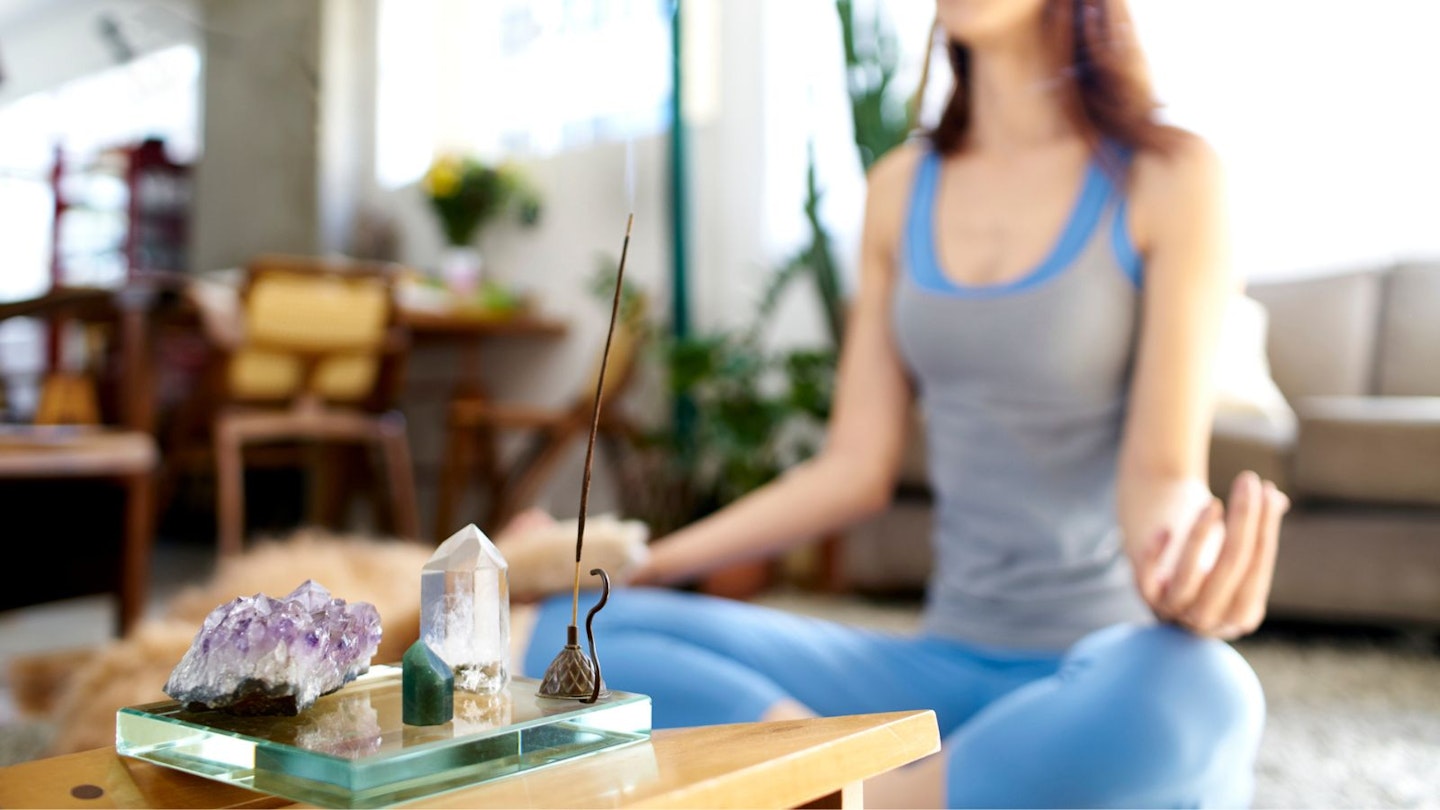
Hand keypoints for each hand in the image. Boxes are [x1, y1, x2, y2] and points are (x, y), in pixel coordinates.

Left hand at [1134, 471, 1290, 639]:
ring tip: (1212, 501)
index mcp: (1242, 614)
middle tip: (1248, 480)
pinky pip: (1146, 579)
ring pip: (1189, 575)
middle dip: (1243, 520)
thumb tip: (1279, 501)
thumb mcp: (1236, 545)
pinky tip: (1166, 529)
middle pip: (1229, 569)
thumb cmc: (1210, 548)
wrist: (1161, 561)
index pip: (1258, 571)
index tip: (1268, 490)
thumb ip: (1258, 528)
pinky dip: (1154, 555)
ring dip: (1200, 535)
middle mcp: (1209, 620)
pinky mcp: (1144, 595)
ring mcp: (1174, 610)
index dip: (1265, 529)